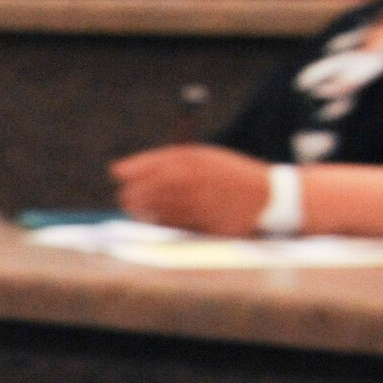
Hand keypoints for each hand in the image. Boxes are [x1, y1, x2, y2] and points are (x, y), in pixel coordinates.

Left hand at [110, 145, 270, 234]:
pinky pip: (174, 225)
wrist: (267, 196)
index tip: (117, 175)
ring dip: (143, 210)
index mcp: (194, 159)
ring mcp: (202, 203)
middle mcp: (197, 180)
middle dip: (132, 193)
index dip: (131, 170)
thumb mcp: (199, 157)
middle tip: (126, 197)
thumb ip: (159, 161)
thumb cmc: (225, 174)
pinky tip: (157, 218)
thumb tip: (115, 171)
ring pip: (159, 208)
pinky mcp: (208, 224)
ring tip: (137, 208)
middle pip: (152, 188)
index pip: (152, 164)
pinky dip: (161, 222)